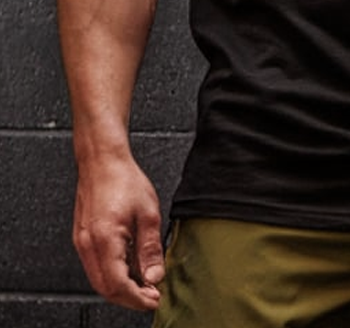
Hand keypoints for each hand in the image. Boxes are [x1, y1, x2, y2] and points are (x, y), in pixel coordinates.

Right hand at [72, 154, 164, 309]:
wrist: (102, 161)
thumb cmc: (124, 179)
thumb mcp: (149, 213)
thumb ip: (151, 249)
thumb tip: (155, 276)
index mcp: (104, 240)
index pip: (118, 285)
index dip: (137, 298)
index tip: (154, 299)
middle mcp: (88, 245)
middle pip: (105, 288)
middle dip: (129, 298)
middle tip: (151, 296)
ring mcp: (83, 243)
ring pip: (99, 280)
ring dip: (121, 287)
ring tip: (144, 283)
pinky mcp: (83, 238)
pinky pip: (96, 266)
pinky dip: (113, 274)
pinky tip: (130, 268)